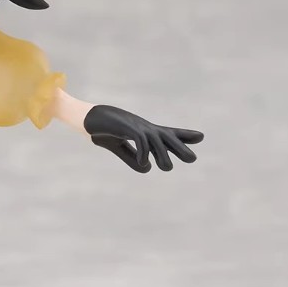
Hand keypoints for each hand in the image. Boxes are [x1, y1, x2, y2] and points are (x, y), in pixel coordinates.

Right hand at [83, 104, 202, 172]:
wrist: (87, 118)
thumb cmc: (103, 131)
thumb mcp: (118, 148)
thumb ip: (132, 158)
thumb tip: (148, 168)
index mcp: (144, 132)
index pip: (167, 133)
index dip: (184, 135)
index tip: (200, 137)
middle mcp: (145, 128)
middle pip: (168, 136)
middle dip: (180, 147)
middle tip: (192, 159)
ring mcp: (137, 126)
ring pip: (157, 140)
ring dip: (163, 155)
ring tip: (166, 168)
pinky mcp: (128, 127)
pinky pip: (141, 140)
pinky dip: (144, 153)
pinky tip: (144, 163)